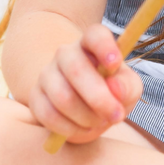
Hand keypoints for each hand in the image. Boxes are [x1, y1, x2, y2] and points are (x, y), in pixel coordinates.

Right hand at [29, 24, 142, 143]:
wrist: (87, 107)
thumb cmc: (113, 91)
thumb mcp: (128, 88)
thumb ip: (127, 86)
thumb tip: (115, 89)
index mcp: (92, 44)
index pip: (95, 35)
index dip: (104, 47)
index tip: (115, 63)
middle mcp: (66, 54)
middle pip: (76, 70)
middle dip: (99, 98)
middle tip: (117, 115)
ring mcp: (47, 74)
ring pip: (63, 97)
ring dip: (87, 117)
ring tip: (101, 122)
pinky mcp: (35, 97)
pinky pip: (49, 115)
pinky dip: (71, 129)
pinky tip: (84, 129)